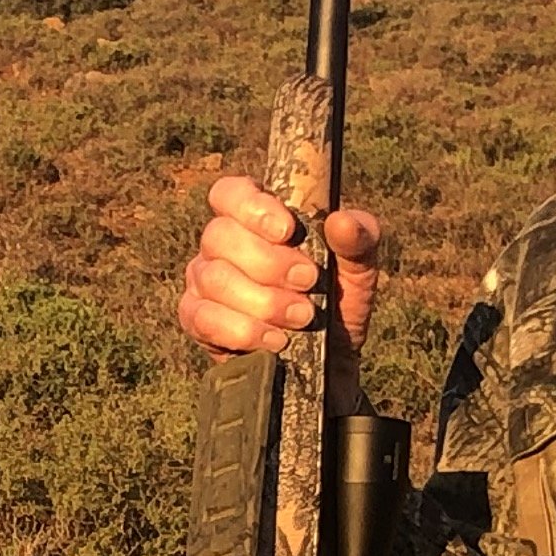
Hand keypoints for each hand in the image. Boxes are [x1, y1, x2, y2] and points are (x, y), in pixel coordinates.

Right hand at [178, 172, 381, 355]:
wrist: (329, 362)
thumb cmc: (338, 303)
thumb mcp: (358, 269)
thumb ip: (359, 239)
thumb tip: (342, 221)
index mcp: (255, 217)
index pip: (230, 193)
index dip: (251, 207)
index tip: (287, 230)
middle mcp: (221, 244)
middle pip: (219, 236)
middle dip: (268, 263)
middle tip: (308, 282)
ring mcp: (204, 281)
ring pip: (214, 279)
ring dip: (262, 301)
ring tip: (302, 317)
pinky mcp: (196, 320)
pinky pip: (201, 317)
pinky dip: (241, 330)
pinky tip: (274, 340)